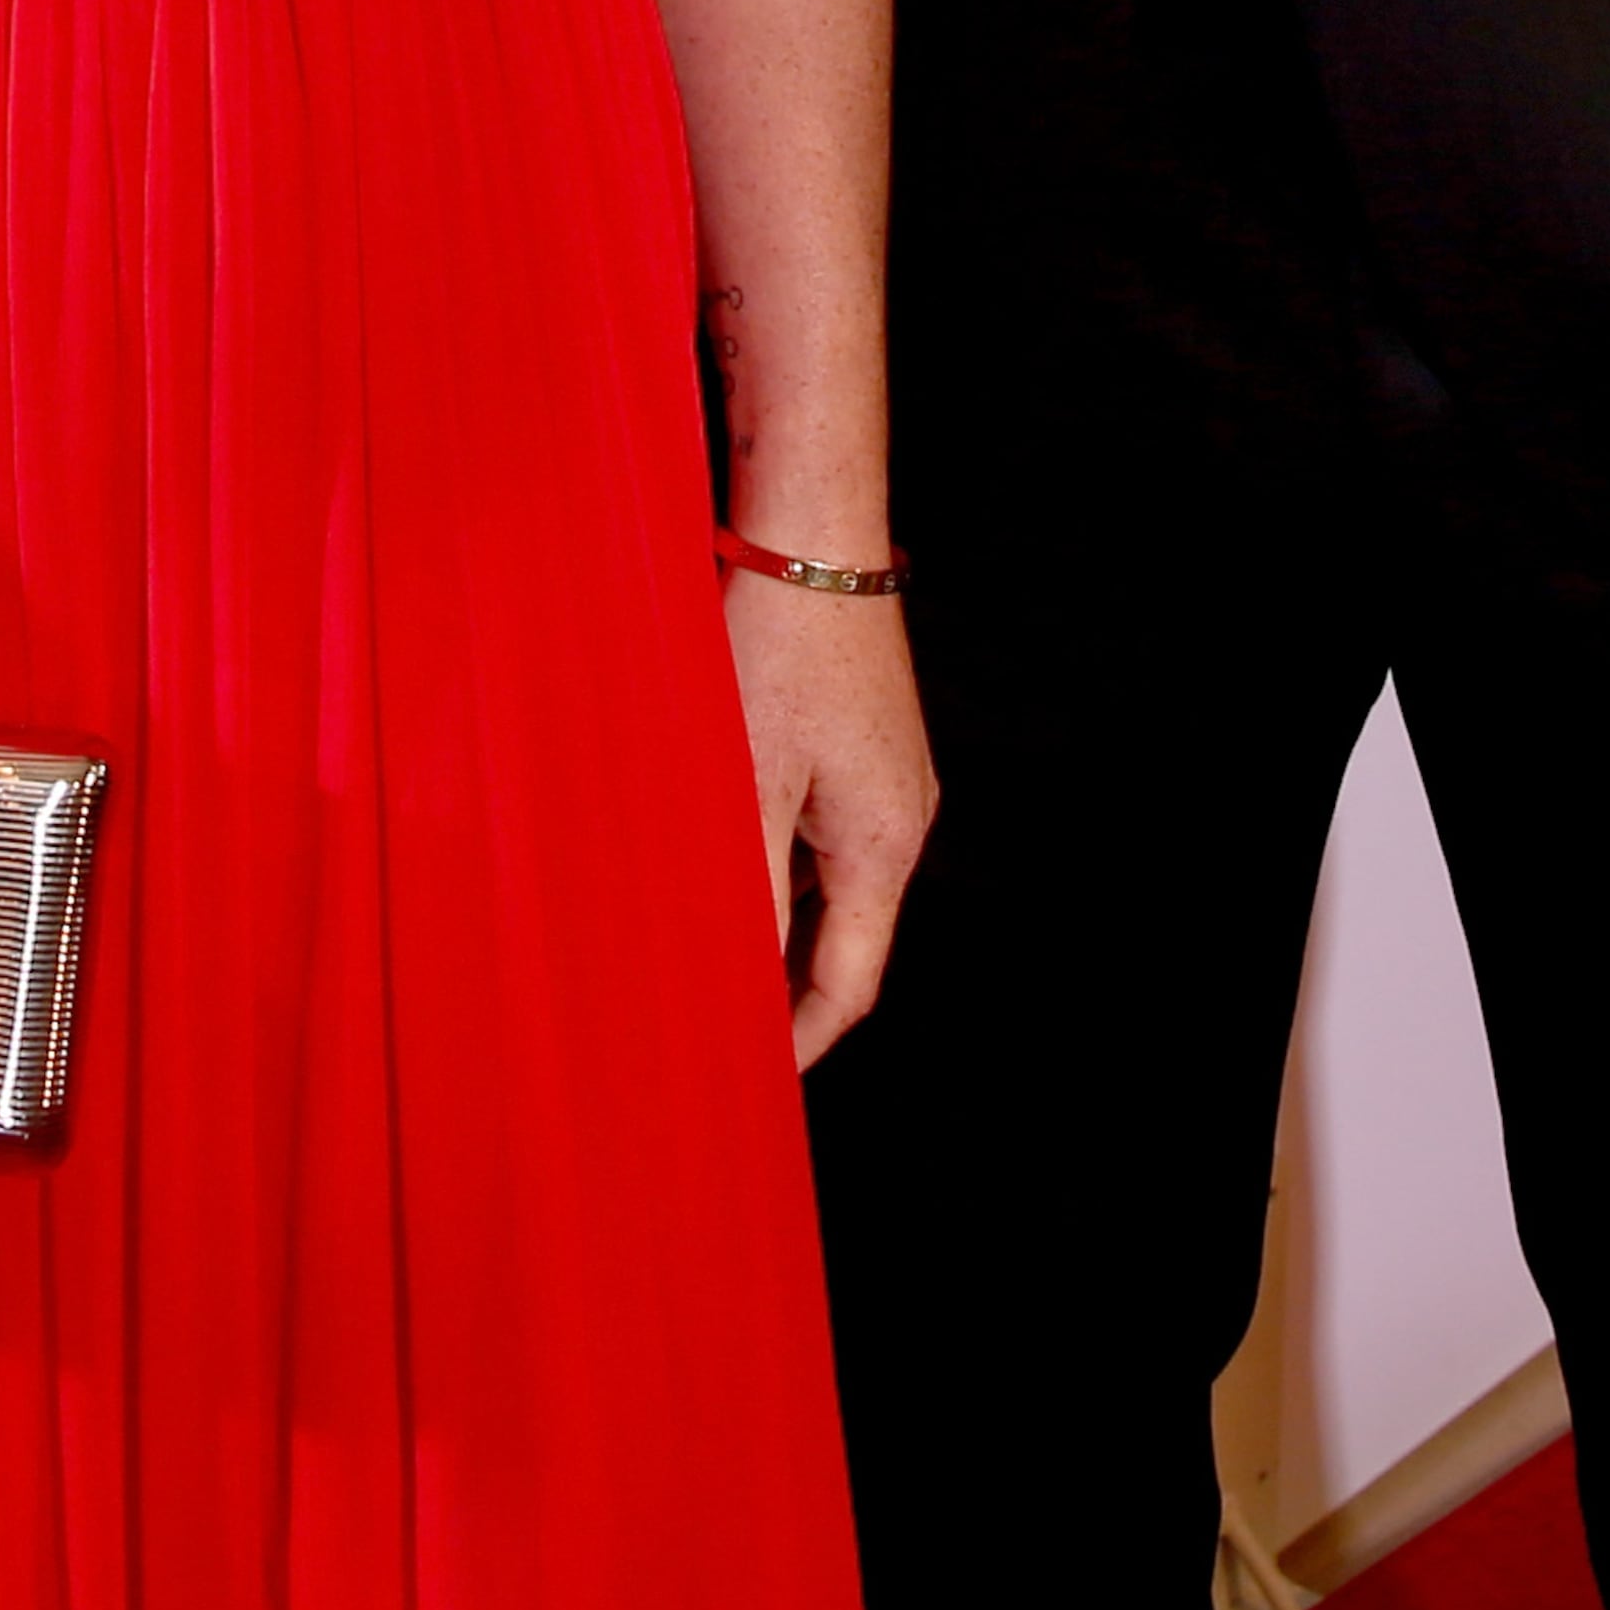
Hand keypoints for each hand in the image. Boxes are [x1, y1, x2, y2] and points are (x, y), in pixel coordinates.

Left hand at [722, 576, 933, 1065]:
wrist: (813, 527)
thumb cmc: (776, 645)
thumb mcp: (749, 779)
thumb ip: (750, 891)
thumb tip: (739, 986)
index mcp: (885, 843)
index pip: (851, 984)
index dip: (799, 1041)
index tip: (747, 1082)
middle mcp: (905, 816)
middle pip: (850, 939)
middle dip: (784, 990)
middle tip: (711, 1027)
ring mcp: (892, 773)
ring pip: (834, 883)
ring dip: (779, 922)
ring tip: (704, 951)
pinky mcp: (868, 737)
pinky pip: (829, 830)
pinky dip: (782, 862)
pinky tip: (725, 857)